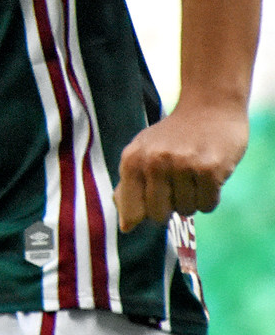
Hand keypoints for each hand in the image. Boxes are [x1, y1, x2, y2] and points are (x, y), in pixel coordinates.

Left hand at [113, 94, 248, 230]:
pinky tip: (208, 176)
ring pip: (186, 211)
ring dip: (192, 199)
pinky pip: (207, 206)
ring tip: (193, 175)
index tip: (150, 209)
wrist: (209, 108)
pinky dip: (210, 197)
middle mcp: (154, 162)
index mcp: (132, 159)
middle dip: (169, 207)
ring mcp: (182, 165)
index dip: (141, 216)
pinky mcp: (210, 169)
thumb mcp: (141, 153)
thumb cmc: (172, 137)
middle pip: (158, 215)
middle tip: (176, 185)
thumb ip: (129, 186)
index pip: (131, 210)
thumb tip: (125, 226)